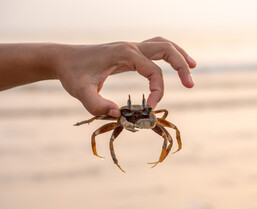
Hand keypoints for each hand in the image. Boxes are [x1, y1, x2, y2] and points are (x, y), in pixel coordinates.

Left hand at [56, 37, 196, 116]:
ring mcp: (131, 48)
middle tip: (190, 85)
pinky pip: (154, 49)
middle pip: (166, 49)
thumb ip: (96, 105)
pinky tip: (172, 64)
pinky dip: (168, 54)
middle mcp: (131, 47)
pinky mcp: (129, 53)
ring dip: (179, 55)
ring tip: (193, 68)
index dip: (158, 92)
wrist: (63, 59)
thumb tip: (119, 115)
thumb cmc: (72, 74)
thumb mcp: (80, 91)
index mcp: (125, 54)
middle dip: (181, 66)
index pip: (153, 72)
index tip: (150, 108)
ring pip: (163, 44)